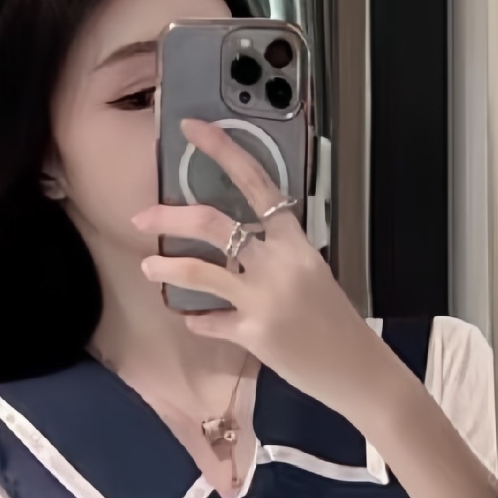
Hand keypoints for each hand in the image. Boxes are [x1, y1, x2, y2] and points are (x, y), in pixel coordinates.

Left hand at [133, 117, 407, 422]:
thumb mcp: (312, 274)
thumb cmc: (335, 321)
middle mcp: (278, 263)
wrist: (356, 368)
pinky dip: (198, 321)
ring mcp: (264, 299)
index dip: (222, 151)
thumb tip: (242, 246)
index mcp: (296, 241)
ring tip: (147, 266)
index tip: (193, 129)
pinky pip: (211, 322)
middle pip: (213, 223)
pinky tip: (192, 320)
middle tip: (142, 216)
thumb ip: (278, 254)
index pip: (256, 182)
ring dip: (167, 265)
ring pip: (201, 271)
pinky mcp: (254, 334)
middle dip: (171, 215)